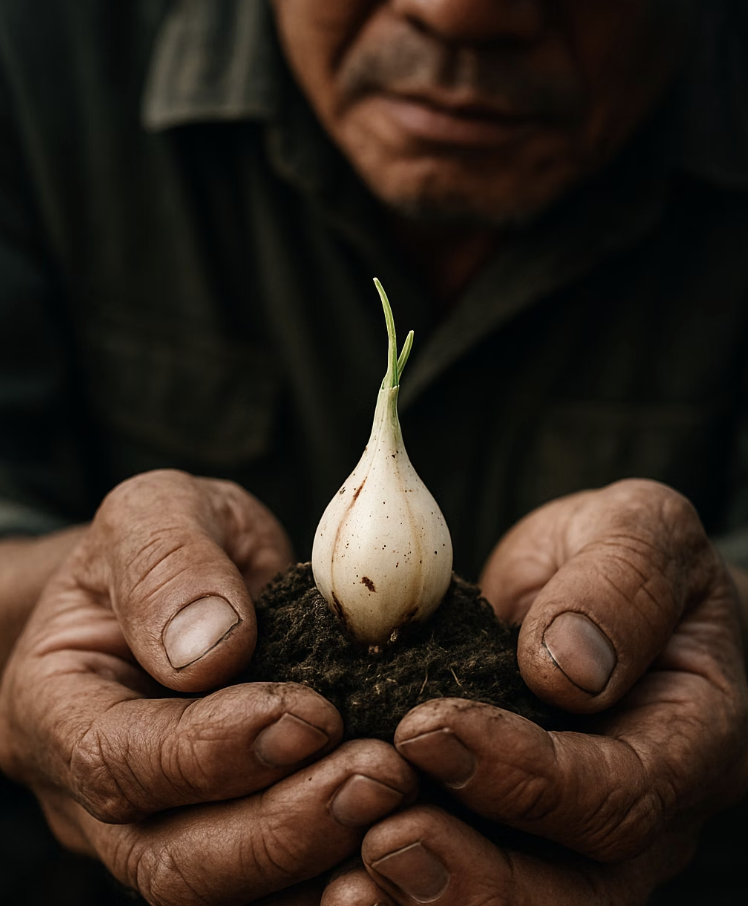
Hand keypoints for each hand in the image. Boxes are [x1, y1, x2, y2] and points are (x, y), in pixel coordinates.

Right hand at [0, 469, 416, 904]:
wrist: (171, 583)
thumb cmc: (160, 546)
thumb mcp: (154, 512)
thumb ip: (169, 563)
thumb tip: (211, 647)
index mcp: (59, 708)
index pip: (118, 761)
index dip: (213, 749)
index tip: (309, 713)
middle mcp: (99, 796)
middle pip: (172, 859)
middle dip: (280, 828)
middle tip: (378, 775)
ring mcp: (164, 827)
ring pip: (227, 892)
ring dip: (318, 857)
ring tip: (398, 794)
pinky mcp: (230, 837)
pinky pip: (277, 884)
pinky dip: (335, 867)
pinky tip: (400, 824)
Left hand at [321, 479, 747, 903]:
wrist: (601, 582)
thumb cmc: (625, 552)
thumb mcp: (640, 530)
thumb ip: (621, 587)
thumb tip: (569, 669)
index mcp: (690, 738)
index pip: (620, 794)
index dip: (525, 776)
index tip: (427, 728)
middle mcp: (644, 808)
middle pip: (575, 891)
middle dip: (476, 877)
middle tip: (381, 841)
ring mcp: (580, 832)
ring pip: (522, 904)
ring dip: (433, 900)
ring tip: (347, 884)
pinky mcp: (518, 827)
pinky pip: (470, 874)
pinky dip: (406, 885)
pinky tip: (341, 876)